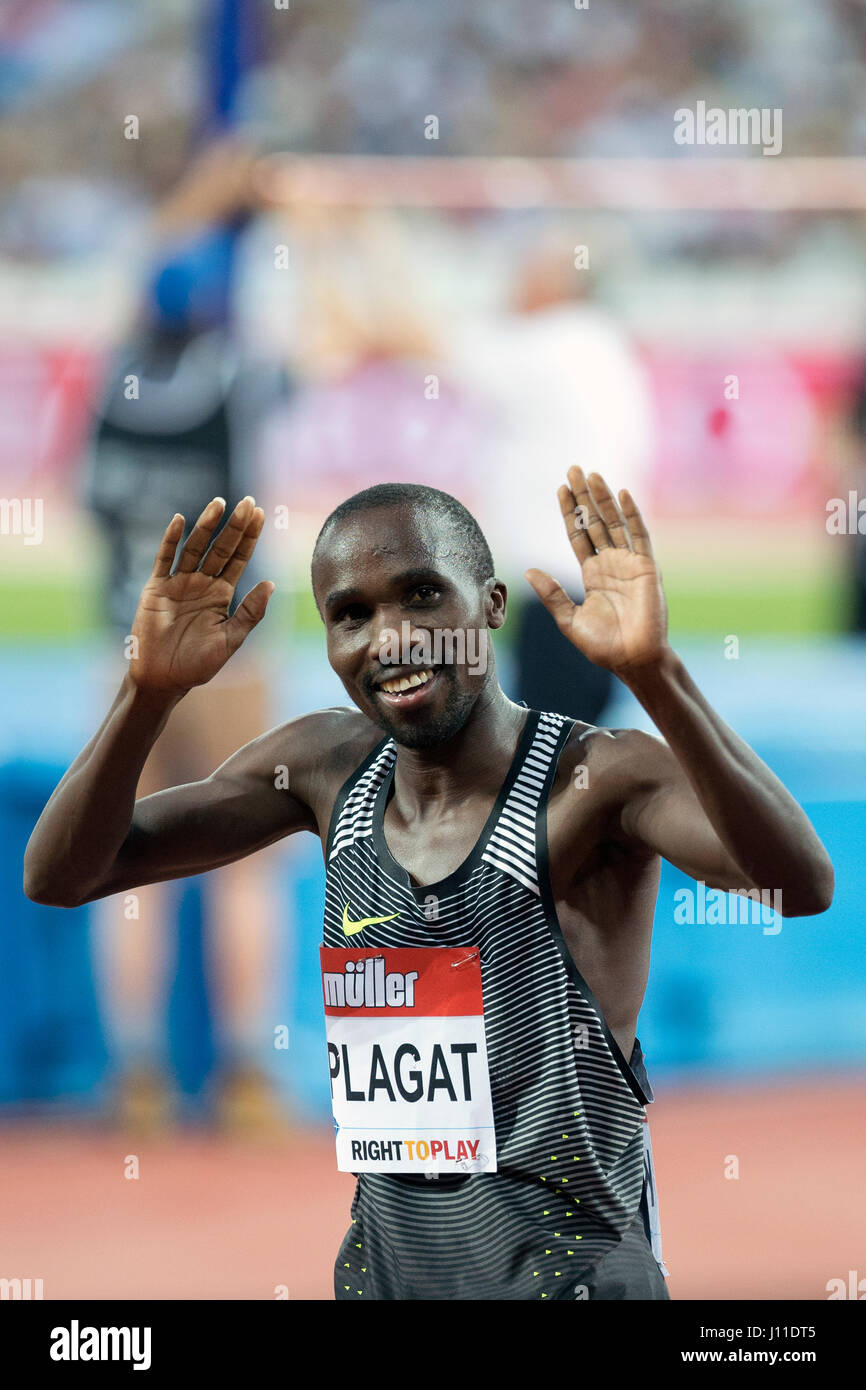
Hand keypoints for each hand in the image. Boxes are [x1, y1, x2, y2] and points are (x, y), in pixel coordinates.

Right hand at [129, 497, 273, 694]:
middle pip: (220, 548)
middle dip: (234, 526)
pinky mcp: (156, 588)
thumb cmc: (198, 665)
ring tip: (220, 504)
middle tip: (247, 503)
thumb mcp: (231, 639)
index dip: (249, 538)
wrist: (163, 679)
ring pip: (194, 548)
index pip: (238, 559)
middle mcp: (201, 584)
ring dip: (207, 526)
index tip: (260, 515)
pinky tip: (180, 521)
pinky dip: (171, 540)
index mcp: (221, 594)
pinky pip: (164, 559)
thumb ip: (250, 613)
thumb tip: (271, 584)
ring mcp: (178, 583)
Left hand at [525, 467, 668, 675]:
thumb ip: (552, 594)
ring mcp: (629, 563)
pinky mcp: (646, 567)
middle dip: (583, 496)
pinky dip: (632, 514)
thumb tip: (528, 571)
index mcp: (592, 575)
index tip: (560, 489)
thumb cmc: (603, 646)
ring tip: (591, 474)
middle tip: (573, 469)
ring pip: (614, 522)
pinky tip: (622, 493)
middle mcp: (610, 564)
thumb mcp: (568, 620)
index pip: (578, 535)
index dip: (569, 513)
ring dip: (603, 498)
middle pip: (594, 522)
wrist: (633, 659)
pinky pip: (639, 535)